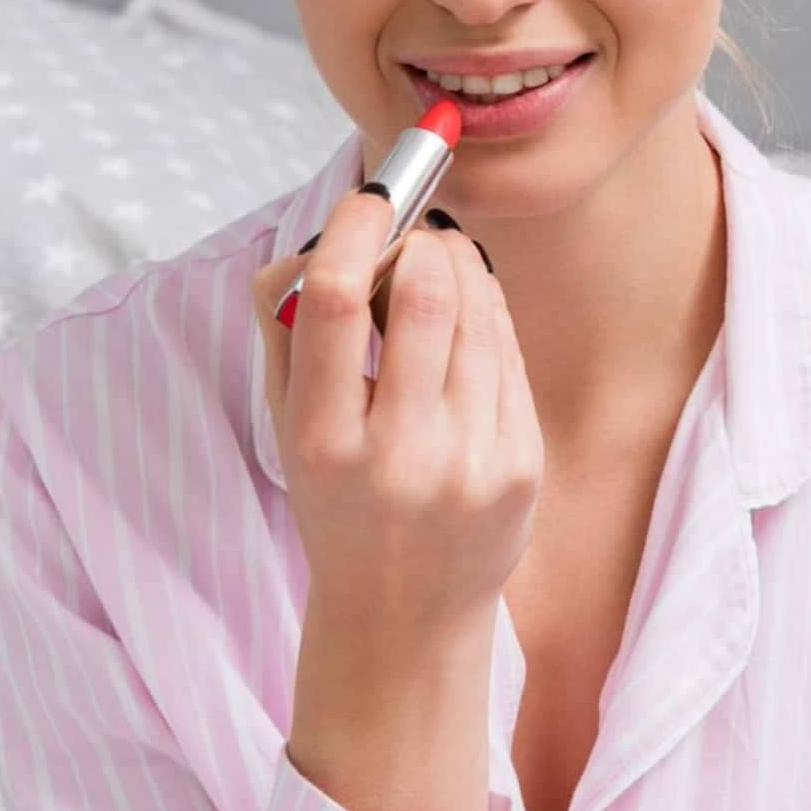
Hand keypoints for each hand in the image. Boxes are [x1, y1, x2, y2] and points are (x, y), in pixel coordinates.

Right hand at [250, 187, 541, 654]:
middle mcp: (399, 454)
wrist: (403, 613)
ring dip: (459, 268)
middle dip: (421, 244)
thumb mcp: (287, 426)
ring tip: (436, 270)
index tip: (369, 197)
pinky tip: (467, 317)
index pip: (337, 302)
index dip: (356, 228)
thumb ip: (287, 328)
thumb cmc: (337, 501)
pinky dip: (487, 314)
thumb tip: (327, 233)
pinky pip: (511, 353)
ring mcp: (470, 462)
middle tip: (410, 237)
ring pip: (479, 313)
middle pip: (426, 295)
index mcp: (321, 441)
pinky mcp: (522, 466)